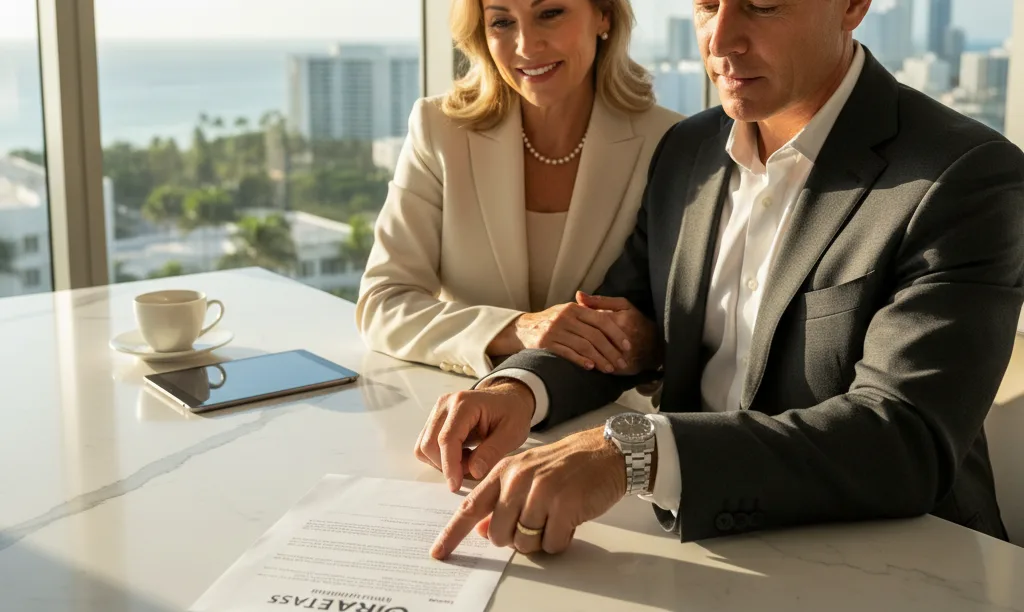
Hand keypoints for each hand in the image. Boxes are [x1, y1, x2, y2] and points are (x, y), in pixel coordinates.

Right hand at [414, 380, 534, 492]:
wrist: (508, 399)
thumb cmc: (512, 413)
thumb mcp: (512, 433)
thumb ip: (493, 451)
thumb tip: (473, 472)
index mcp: (465, 403)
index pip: (447, 438)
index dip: (450, 465)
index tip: (456, 485)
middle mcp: (445, 404)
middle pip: (429, 444)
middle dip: (447, 465)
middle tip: (472, 468)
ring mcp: (437, 411)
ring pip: (424, 447)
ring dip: (442, 462)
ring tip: (469, 460)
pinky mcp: (434, 420)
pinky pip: (426, 445)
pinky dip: (440, 457)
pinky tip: (462, 454)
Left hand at [430, 427, 626, 558]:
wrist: (605, 452)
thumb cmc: (565, 466)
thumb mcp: (527, 476)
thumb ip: (500, 501)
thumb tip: (482, 530)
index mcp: (504, 471)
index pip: (471, 507)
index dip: (453, 534)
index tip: (439, 552)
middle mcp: (519, 479)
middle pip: (498, 534)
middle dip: (516, 538)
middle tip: (536, 521)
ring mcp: (542, 490)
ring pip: (525, 541)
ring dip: (541, 539)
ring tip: (555, 517)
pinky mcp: (565, 504)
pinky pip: (552, 543)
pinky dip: (561, 539)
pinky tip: (569, 520)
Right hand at [486, 303, 631, 373]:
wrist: (523, 329)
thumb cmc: (552, 321)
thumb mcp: (568, 311)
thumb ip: (588, 311)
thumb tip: (613, 315)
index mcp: (574, 308)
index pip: (601, 320)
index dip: (616, 334)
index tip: (627, 346)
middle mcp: (565, 317)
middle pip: (595, 335)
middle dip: (611, 351)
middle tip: (621, 363)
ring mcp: (555, 331)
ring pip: (583, 346)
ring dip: (599, 359)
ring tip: (609, 369)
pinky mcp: (546, 344)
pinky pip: (567, 353)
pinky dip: (580, 360)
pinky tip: (591, 367)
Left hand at [575, 292, 660, 374]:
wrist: (655, 344)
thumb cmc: (636, 321)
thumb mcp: (622, 305)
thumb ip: (600, 301)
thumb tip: (578, 295)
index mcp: (619, 321)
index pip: (592, 323)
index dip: (579, 324)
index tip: (572, 324)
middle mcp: (620, 339)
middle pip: (591, 341)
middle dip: (578, 340)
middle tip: (568, 338)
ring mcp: (622, 356)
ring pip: (596, 357)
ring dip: (584, 355)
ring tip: (575, 351)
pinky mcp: (623, 369)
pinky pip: (604, 368)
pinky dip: (593, 366)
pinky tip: (585, 363)